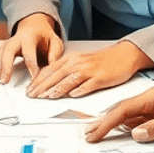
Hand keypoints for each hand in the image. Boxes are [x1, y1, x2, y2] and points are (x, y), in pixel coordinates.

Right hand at [0, 14, 63, 82]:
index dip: (32, 66)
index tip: (34, 78)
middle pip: (8, 51)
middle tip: (6, 80)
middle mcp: (16, 38)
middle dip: (6, 66)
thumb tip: (52, 64)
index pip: (29, 52)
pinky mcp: (4, 48)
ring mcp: (9, 42)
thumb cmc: (44, 35)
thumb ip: (55, 52)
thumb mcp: (55, 41)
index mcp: (29, 36)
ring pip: (0, 53)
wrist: (36, 26)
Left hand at [27, 40, 153, 98]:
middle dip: (42, 87)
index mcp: (71, 59)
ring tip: (47, 97)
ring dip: (57, 89)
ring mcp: (89, 70)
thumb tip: (52, 83)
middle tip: (32, 96)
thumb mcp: (81, 62)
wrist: (124, 55)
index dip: (38, 81)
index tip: (29, 90)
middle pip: (56, 75)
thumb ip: (67, 71)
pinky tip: (72, 96)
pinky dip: (79, 90)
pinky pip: (88, 85)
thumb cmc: (102, 61)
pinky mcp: (100, 78)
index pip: (50, 70)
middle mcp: (78, 63)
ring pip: (69, 80)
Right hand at [84, 81, 153, 143]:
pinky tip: (118, 133)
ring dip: (112, 125)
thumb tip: (136, 134)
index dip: (107, 122)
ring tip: (97, 135)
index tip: (95, 133)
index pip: (124, 109)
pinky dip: (126, 127)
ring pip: (128, 116)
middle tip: (89, 136)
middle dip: (103, 123)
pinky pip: (139, 121)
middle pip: (121, 111)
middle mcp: (152, 100)